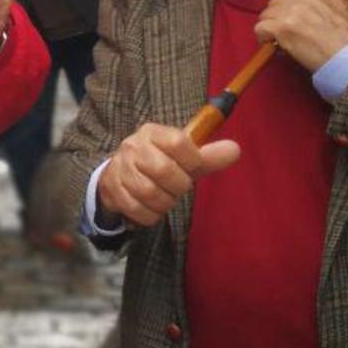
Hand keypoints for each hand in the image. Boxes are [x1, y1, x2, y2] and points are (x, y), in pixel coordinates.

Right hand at [96, 123, 240, 227]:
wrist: (120, 174)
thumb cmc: (160, 163)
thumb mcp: (184, 157)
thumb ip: (209, 155)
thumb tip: (236, 150)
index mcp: (152, 133)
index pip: (178, 141)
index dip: (192, 159)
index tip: (192, 166)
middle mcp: (133, 147)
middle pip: (164, 170)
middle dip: (178, 185)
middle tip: (178, 186)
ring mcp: (119, 168)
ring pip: (150, 193)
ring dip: (165, 202)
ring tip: (165, 197)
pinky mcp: (112, 190)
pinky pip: (138, 210)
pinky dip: (152, 215)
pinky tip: (152, 208)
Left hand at [253, 0, 347, 72]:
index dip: (291, 4)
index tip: (295, 16)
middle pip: (277, 2)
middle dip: (280, 16)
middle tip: (288, 31)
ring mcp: (290, 10)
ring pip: (266, 15)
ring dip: (272, 27)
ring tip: (281, 39)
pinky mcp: (281, 27)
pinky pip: (260, 28)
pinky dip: (264, 38)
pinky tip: (273, 44)